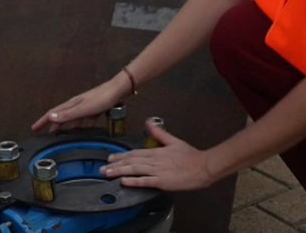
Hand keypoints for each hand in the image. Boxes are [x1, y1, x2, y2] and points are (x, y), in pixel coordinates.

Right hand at [31, 77, 124, 132]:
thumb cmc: (103, 97)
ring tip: (61, 136)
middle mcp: (76, 105)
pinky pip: (85, 121)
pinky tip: (84, 133)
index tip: (34, 128)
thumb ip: (68, 114)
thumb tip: (51, 118)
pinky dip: (81, 127)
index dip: (42, 121)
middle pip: (61, 117)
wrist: (119, 90)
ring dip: (66, 128)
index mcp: (72, 104)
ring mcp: (85, 107)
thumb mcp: (84, 109)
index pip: (52, 114)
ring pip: (72, 120)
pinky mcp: (94, 110)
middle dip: (51, 126)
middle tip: (44, 135)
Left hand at [99, 120, 214, 190]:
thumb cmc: (190, 155)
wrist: (203, 167)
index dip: (121, 155)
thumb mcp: (174, 141)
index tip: (110, 157)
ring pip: (135, 170)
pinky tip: (124, 181)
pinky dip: (134, 181)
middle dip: (115, 164)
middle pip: (131, 161)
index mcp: (156, 151)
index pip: (134, 153)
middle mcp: (154, 161)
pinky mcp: (163, 182)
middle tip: (102, 167)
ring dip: (119, 171)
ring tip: (108, 173)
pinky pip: (145, 181)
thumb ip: (160, 133)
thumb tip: (149, 122)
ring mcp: (158, 171)